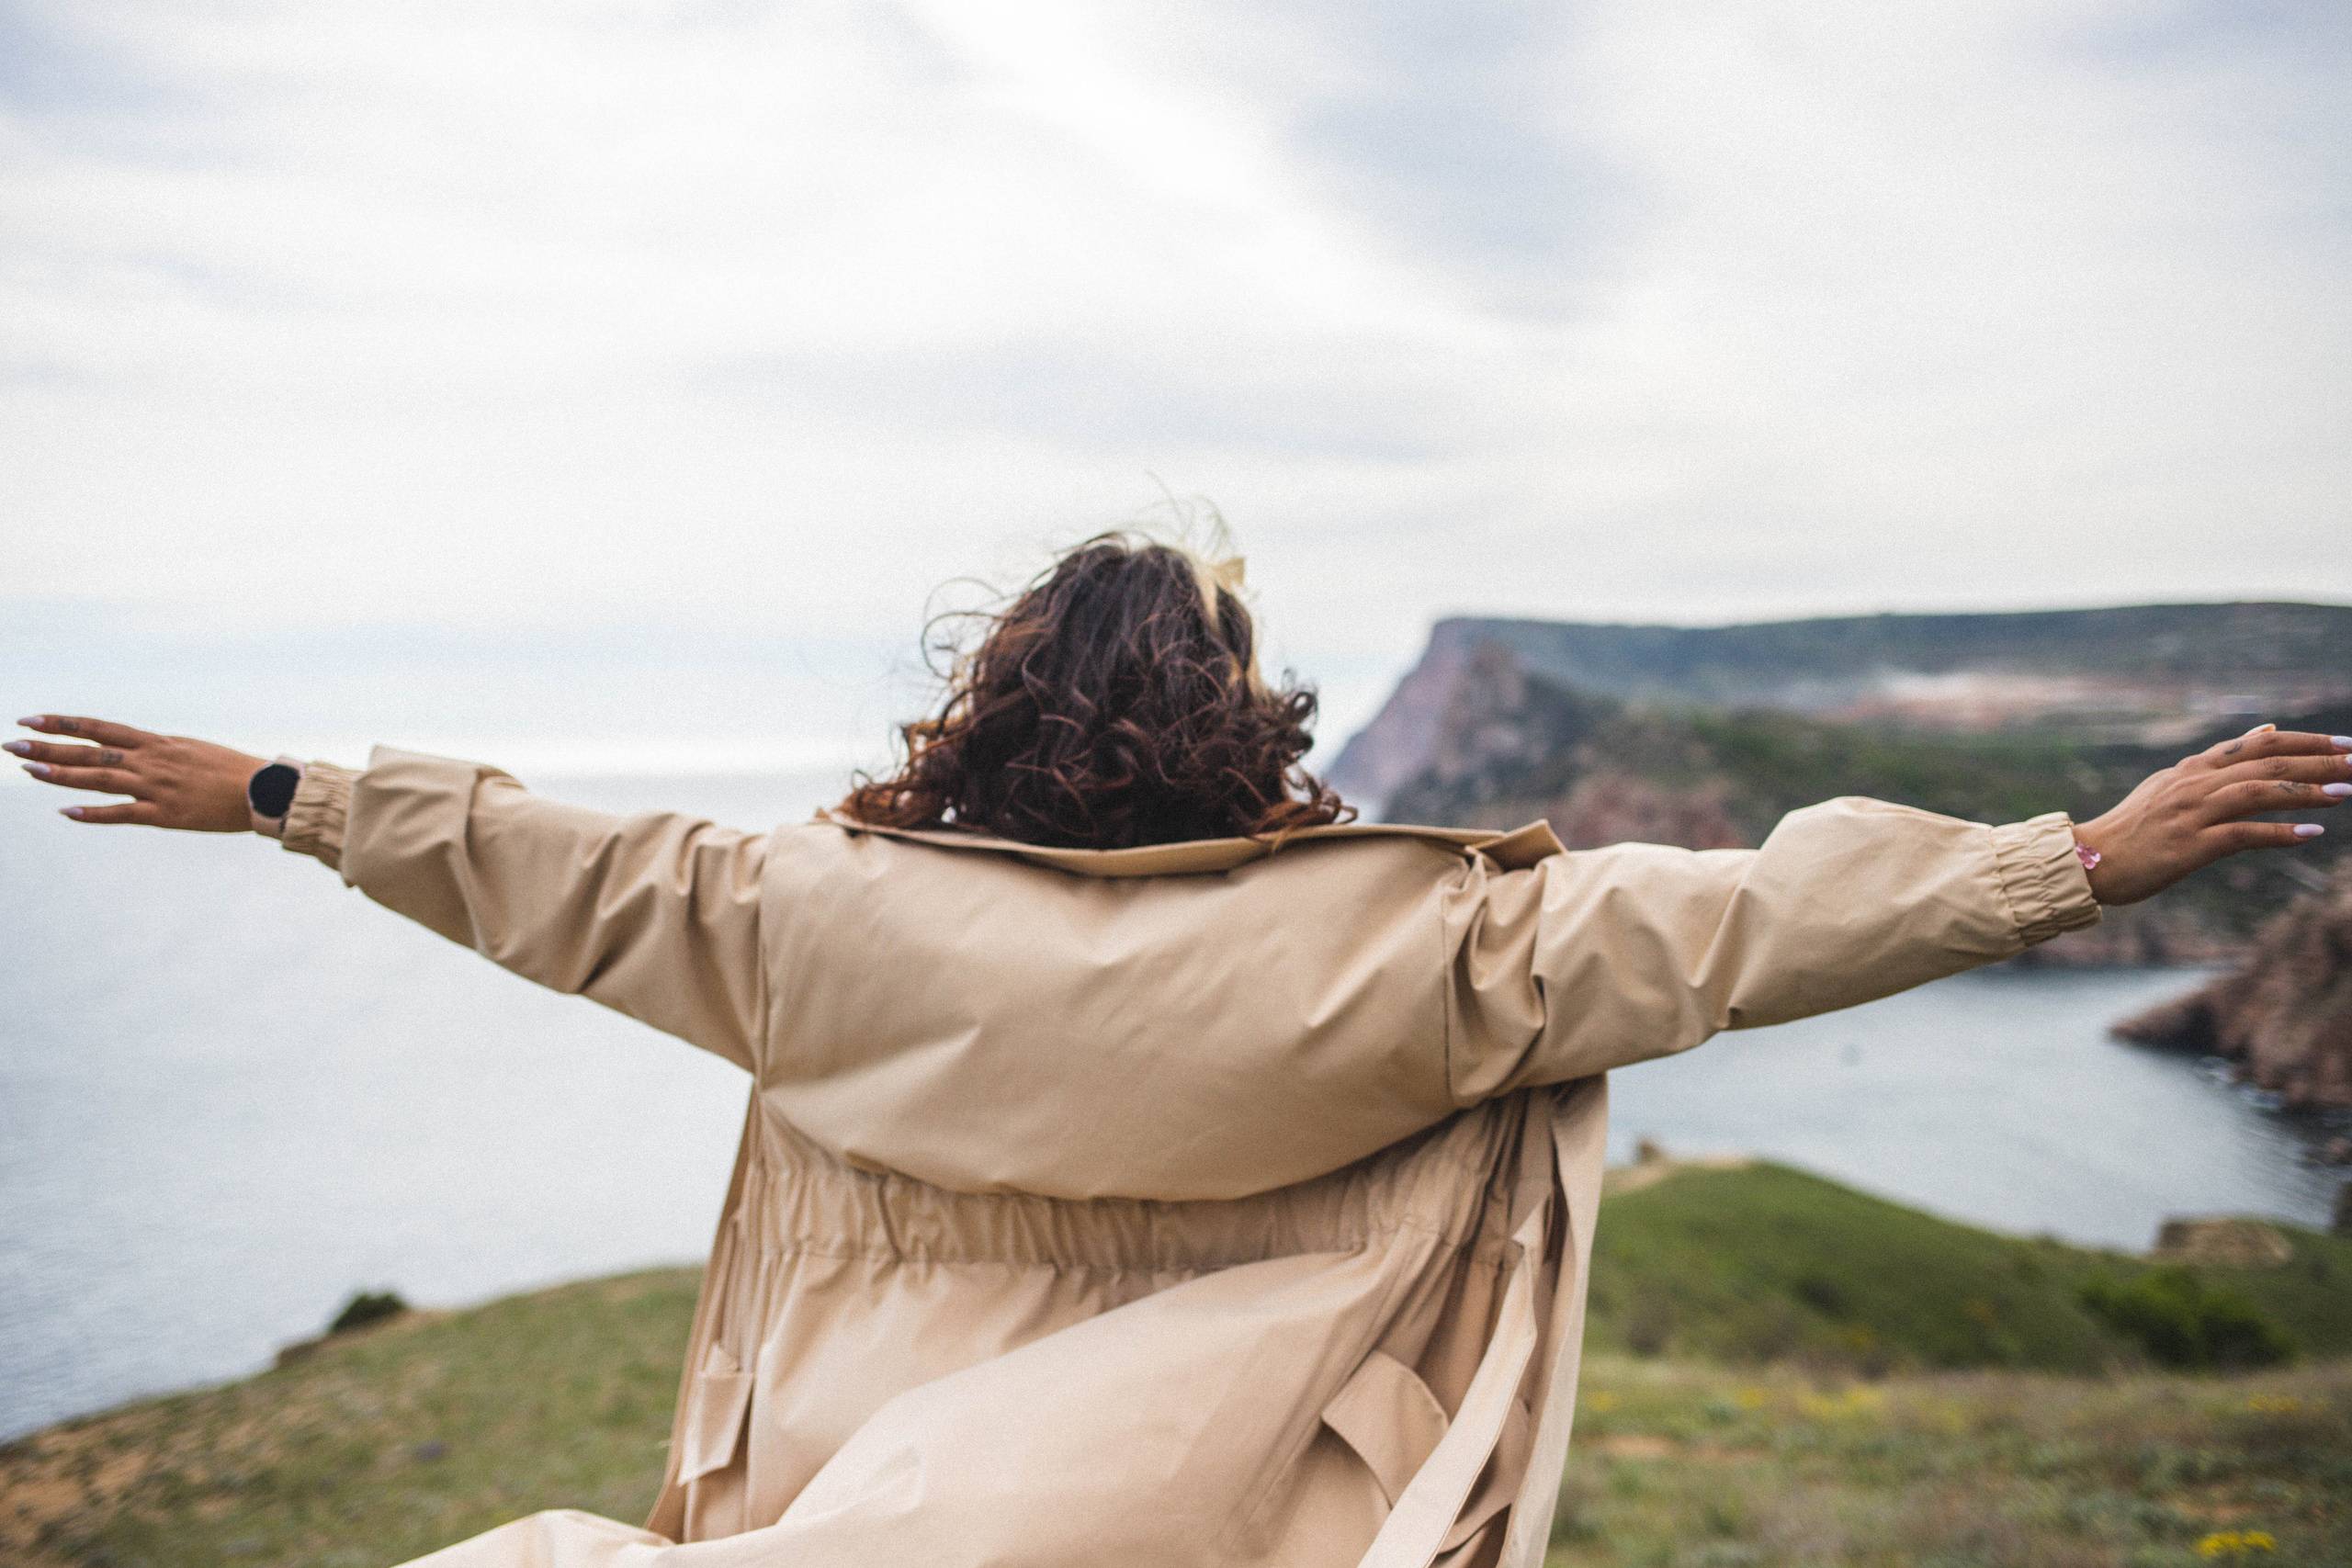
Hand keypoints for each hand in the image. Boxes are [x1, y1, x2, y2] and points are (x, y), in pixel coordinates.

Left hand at [9, 715, 267, 831]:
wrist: (266, 790)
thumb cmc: (234, 772)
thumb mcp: (193, 751)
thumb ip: (161, 752)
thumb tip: (136, 752)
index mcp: (158, 743)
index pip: (101, 728)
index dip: (64, 723)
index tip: (32, 720)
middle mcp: (152, 761)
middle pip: (91, 751)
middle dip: (49, 748)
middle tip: (12, 744)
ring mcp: (158, 786)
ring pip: (100, 778)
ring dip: (61, 774)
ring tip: (29, 770)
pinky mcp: (166, 813)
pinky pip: (123, 813)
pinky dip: (93, 812)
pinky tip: (66, 810)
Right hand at [2073, 726, 2351, 903]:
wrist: (2087, 861)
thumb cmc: (2133, 829)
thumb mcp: (2174, 785)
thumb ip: (2221, 760)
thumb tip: (2267, 730)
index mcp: (2192, 769)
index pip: (2258, 744)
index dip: (2304, 740)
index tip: (2344, 742)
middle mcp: (2194, 784)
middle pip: (2267, 763)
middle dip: (2319, 761)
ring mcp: (2191, 814)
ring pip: (2259, 792)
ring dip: (2306, 791)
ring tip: (2347, 792)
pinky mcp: (2189, 846)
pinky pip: (2241, 835)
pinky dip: (2278, 833)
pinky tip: (2310, 833)